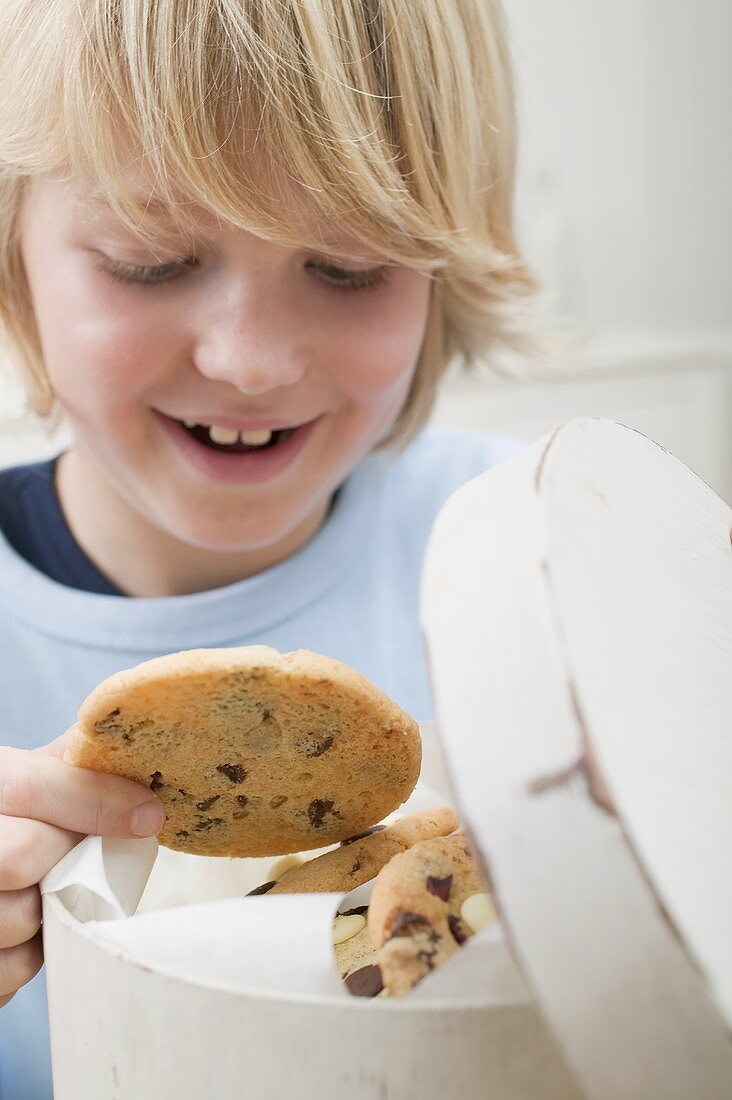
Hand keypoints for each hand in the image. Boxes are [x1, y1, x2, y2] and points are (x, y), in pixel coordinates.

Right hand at [0, 728, 163, 1006]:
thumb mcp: (24, 774)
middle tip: (83, 859)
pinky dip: (32, 957)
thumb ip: (74, 762)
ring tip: (52, 892)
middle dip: (68, 860)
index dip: (96, 801)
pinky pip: (11, 973)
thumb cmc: (6, 816)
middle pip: (22, 855)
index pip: (31, 787)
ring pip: (19, 919)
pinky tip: (31, 930)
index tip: (150, 815)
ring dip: (56, 914)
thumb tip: (150, 735)